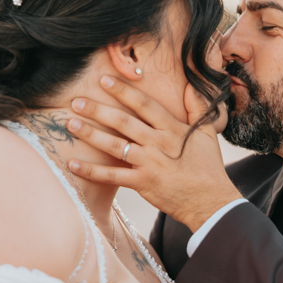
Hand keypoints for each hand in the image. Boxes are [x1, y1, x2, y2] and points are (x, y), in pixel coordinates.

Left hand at [65, 76, 242, 231]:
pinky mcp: (142, 183)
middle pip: (122, 122)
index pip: (144, 104)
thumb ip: (197, 108)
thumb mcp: (207, 133)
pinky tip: (73, 163)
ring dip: (90, 134)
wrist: (211, 201)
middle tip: (76, 100)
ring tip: (70, 124)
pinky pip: (112, 176)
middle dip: (97, 110)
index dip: (123, 91)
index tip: (105, 80)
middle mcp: (157, 143)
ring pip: (114, 145)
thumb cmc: (209, 168)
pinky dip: (91, 171)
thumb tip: (190, 85)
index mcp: (172, 129)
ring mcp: (148, 164)